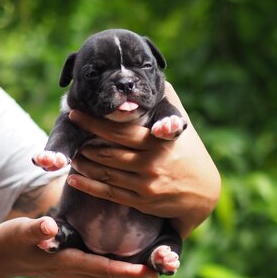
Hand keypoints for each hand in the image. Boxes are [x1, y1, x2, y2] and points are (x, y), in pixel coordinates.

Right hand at [0, 216, 156, 277]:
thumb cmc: (6, 243)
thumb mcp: (19, 232)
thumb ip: (35, 230)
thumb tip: (50, 227)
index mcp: (66, 261)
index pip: (102, 268)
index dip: (127, 270)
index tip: (150, 269)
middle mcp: (72, 269)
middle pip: (110, 277)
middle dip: (136, 274)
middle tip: (162, 269)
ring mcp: (69, 270)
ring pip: (105, 276)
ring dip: (128, 274)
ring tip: (150, 266)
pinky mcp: (66, 265)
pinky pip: (96, 271)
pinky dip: (113, 269)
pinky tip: (121, 259)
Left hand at [67, 83, 220, 237]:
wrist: (204, 193)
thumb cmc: (189, 152)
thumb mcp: (183, 124)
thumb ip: (167, 100)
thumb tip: (153, 74)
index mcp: (158, 142)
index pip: (118, 131)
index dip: (93, 123)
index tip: (74, 113)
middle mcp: (151, 164)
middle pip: (107, 154)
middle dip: (85, 145)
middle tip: (72, 135)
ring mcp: (145, 185)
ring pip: (105, 174)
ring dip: (84, 164)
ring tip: (73, 155)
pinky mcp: (142, 203)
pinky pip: (109, 194)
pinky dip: (88, 186)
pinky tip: (74, 179)